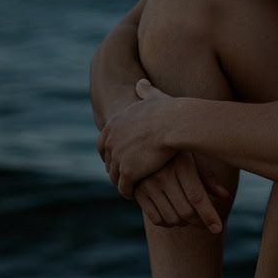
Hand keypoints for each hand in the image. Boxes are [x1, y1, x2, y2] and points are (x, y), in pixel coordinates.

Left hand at [97, 78, 179, 197]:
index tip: (115, 159)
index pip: (103, 143)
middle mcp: (112, 140)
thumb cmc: (170, 110)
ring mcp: (118, 157)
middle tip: (122, 176)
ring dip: (120, 183)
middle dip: (114, 168)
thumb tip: (140, 82)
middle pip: (107, 160)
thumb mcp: (153, 97)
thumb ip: (145, 91)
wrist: (175, 124)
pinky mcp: (128, 172)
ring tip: (128, 188)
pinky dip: (127, 192)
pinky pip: (123, 187)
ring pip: (114, 176)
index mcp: (115, 124)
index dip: (108, 152)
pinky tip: (134, 195)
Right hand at [133, 152, 230, 232]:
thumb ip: (209, 178)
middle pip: (185, 211)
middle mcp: (163, 174)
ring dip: (184, 224)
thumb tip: (225, 196)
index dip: (208, 215)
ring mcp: (147, 185)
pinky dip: (169, 224)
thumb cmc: (178, 152)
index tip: (217, 229)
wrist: (146, 144)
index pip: (197, 197)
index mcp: (181, 164)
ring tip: (190, 217)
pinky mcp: (137, 193)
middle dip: (199, 222)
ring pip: (172, 218)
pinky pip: (156, 219)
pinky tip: (175, 217)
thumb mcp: (195, 158)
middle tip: (205, 222)